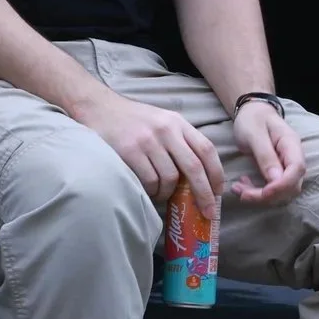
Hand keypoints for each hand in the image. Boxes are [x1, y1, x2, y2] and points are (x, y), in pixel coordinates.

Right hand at [74, 88, 223, 215]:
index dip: (217, 173)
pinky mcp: (130, 151)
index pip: (207, 149)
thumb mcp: (162, 120)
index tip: (219, 192)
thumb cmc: (133, 119)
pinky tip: (149, 191)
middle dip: (204, 193)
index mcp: (178, 123)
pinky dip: (152, 191)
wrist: (100, 107)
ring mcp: (148, 141)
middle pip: (194, 167)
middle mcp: (166, 130)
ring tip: (163, 195)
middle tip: (207, 211)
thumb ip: (180, 140)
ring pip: (170, 178)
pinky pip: (150, 180)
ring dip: (169, 193)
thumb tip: (199, 175)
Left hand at [226, 101, 304, 205]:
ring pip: (281, 192)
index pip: (297, 169)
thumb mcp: (255, 134)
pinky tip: (242, 186)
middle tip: (242, 194)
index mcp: (291, 145)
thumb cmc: (253, 119)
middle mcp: (293, 158)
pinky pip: (272, 190)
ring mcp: (286, 167)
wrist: (252, 113)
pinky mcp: (277, 174)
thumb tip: (275, 179)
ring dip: (260, 196)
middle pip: (291, 186)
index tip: (264, 192)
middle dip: (268, 195)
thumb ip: (265, 155)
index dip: (283, 185)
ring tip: (237, 189)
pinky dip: (257, 193)